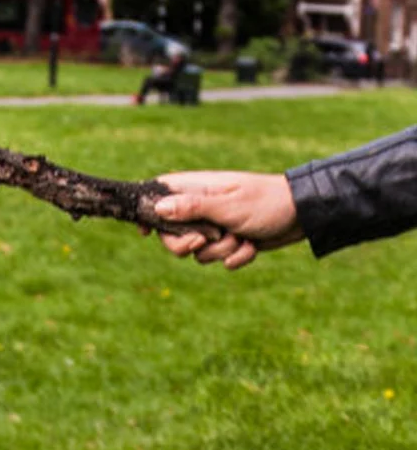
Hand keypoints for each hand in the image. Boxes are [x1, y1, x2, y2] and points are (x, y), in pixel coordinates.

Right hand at [152, 171, 303, 269]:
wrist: (303, 215)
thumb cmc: (266, 202)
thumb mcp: (226, 206)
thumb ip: (192, 207)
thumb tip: (158, 207)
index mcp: (199, 189)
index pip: (161, 193)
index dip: (148, 211)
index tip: (145, 230)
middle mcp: (204, 207)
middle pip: (172, 234)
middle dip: (185, 246)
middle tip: (204, 242)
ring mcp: (216, 226)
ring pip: (197, 253)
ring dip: (220, 252)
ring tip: (241, 237)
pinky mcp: (230, 241)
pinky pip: (219, 260)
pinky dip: (236, 257)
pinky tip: (252, 245)